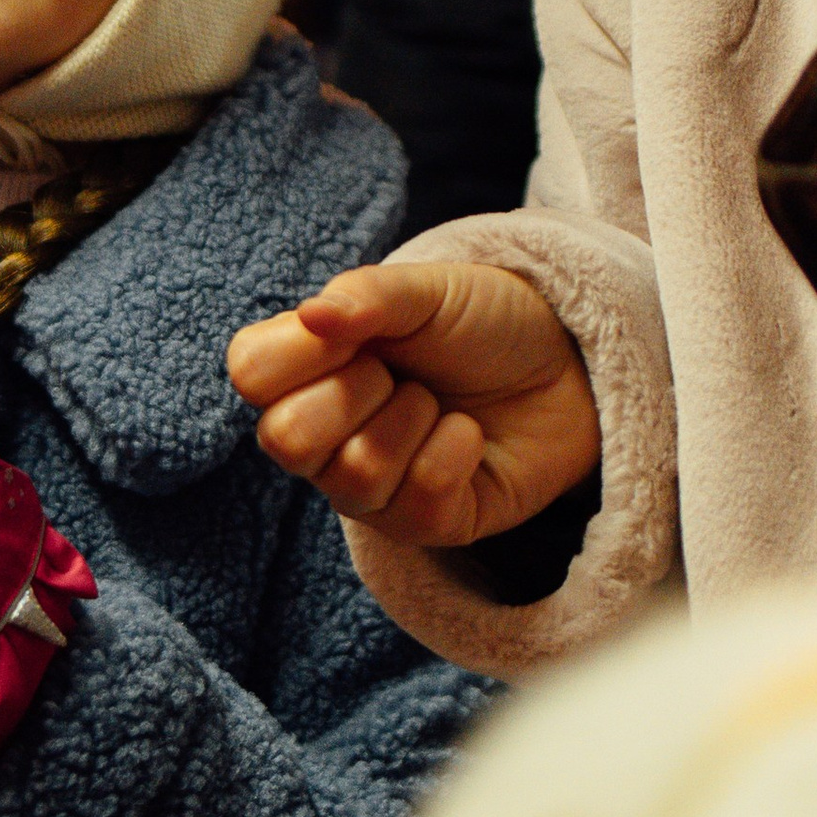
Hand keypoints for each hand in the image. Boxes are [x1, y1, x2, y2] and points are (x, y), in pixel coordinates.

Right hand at [227, 259, 600, 550]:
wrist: (568, 363)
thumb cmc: (484, 323)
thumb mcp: (429, 290)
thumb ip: (369, 295)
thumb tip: (312, 315)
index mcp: (306, 369)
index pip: (249, 373)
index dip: (301, 351)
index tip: (356, 331)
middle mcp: (324, 435)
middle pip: (285, 439)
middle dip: (355, 393)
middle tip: (398, 373)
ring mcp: (369, 488)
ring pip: (352, 478)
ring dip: (412, 421)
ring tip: (437, 403)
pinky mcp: (423, 525)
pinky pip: (415, 505)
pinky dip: (453, 454)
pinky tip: (468, 436)